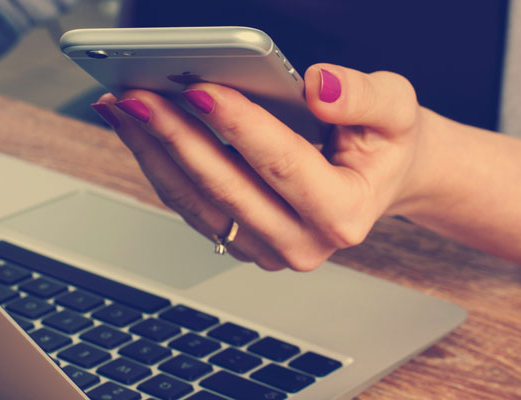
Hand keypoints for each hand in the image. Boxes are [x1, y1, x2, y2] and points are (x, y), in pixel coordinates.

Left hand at [92, 64, 435, 270]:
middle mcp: (302, 243)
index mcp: (344, 213)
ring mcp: (266, 249)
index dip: (239, 126)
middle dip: (176, 136)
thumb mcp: (396, 110)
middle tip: (138, 96)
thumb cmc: (384, 144)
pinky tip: (138, 129)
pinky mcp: (240, 241)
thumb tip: (318, 87)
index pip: (282, 164)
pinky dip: (159, 164)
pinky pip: (189, 205)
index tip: (200, 89)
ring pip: (196, 201)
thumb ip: (364, 96)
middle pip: (225, 187)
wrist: (379, 180)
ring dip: (154, 152)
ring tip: (124, 107)